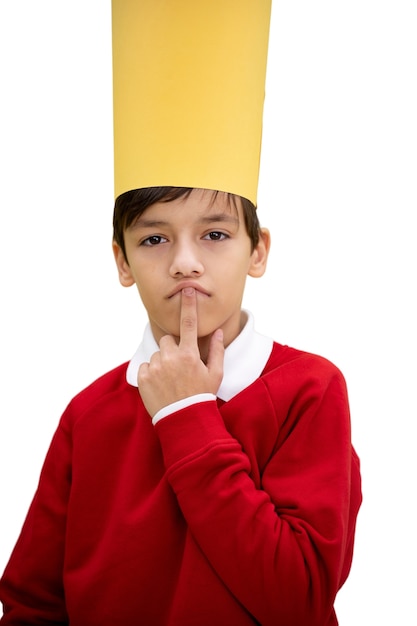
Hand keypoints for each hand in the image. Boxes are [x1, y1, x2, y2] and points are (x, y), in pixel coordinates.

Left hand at [138, 288, 223, 416]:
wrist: (183, 420)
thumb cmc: (202, 396)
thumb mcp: (215, 374)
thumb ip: (216, 350)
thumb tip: (218, 331)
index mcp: (189, 354)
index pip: (189, 324)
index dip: (188, 305)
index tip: (187, 291)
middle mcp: (170, 357)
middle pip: (168, 341)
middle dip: (173, 350)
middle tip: (180, 368)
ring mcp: (155, 367)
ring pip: (157, 355)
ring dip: (162, 363)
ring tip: (171, 381)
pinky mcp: (142, 377)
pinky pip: (145, 366)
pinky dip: (150, 374)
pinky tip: (161, 386)